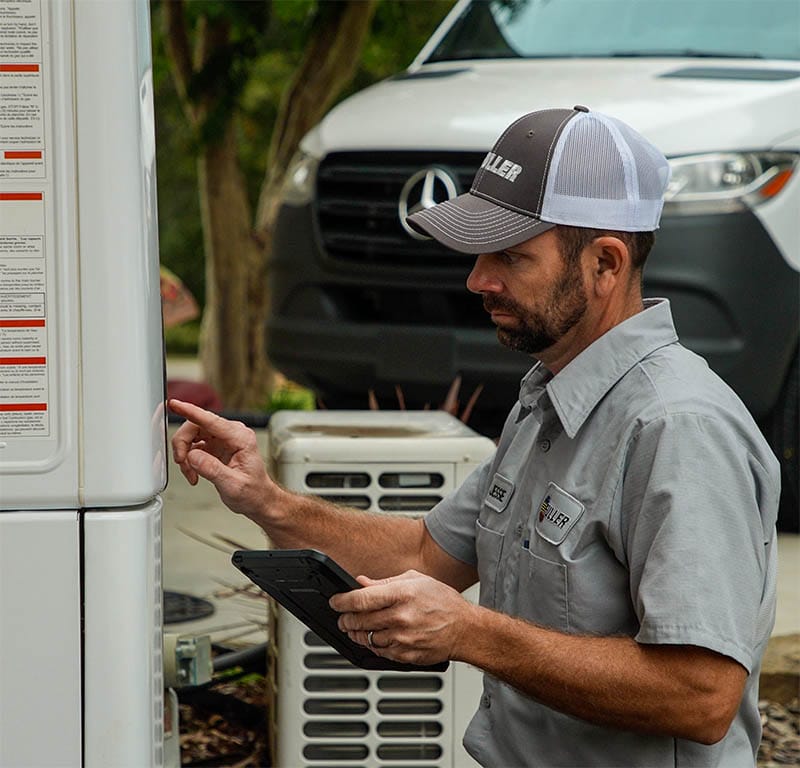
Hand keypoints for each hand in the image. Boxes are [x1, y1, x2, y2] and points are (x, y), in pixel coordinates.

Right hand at [168, 399, 275, 521]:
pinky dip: (188, 460)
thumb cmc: (253, 491)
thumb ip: (212, 469)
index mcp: (241, 438)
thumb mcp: (233, 485)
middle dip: (183, 444)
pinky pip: (193, 446)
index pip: (211, 421)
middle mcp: (232, 434)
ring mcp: (223, 439)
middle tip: (182, 463)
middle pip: (196, 426)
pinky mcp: (215, 446)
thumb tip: (193, 456)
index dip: (191, 411)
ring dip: (185, 454)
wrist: (257, 499)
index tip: (176, 405)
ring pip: (192, 435)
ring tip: (190, 473)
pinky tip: (193, 473)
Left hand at [330, 570, 472, 666]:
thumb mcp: (415, 580)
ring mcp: (402, 638)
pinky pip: (380, 653)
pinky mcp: (405, 655)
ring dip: (357, 634)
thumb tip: (362, 583)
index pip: (360, 599)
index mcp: (401, 594)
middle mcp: (400, 617)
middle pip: (359, 621)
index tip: (335, 602)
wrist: (465, 629)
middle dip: (346, 619)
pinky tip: (376, 639)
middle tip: (343, 618)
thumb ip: (384, 583)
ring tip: (357, 629)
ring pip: (366, 639)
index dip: (342, 601)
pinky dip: (374, 646)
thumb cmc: (443, 601)